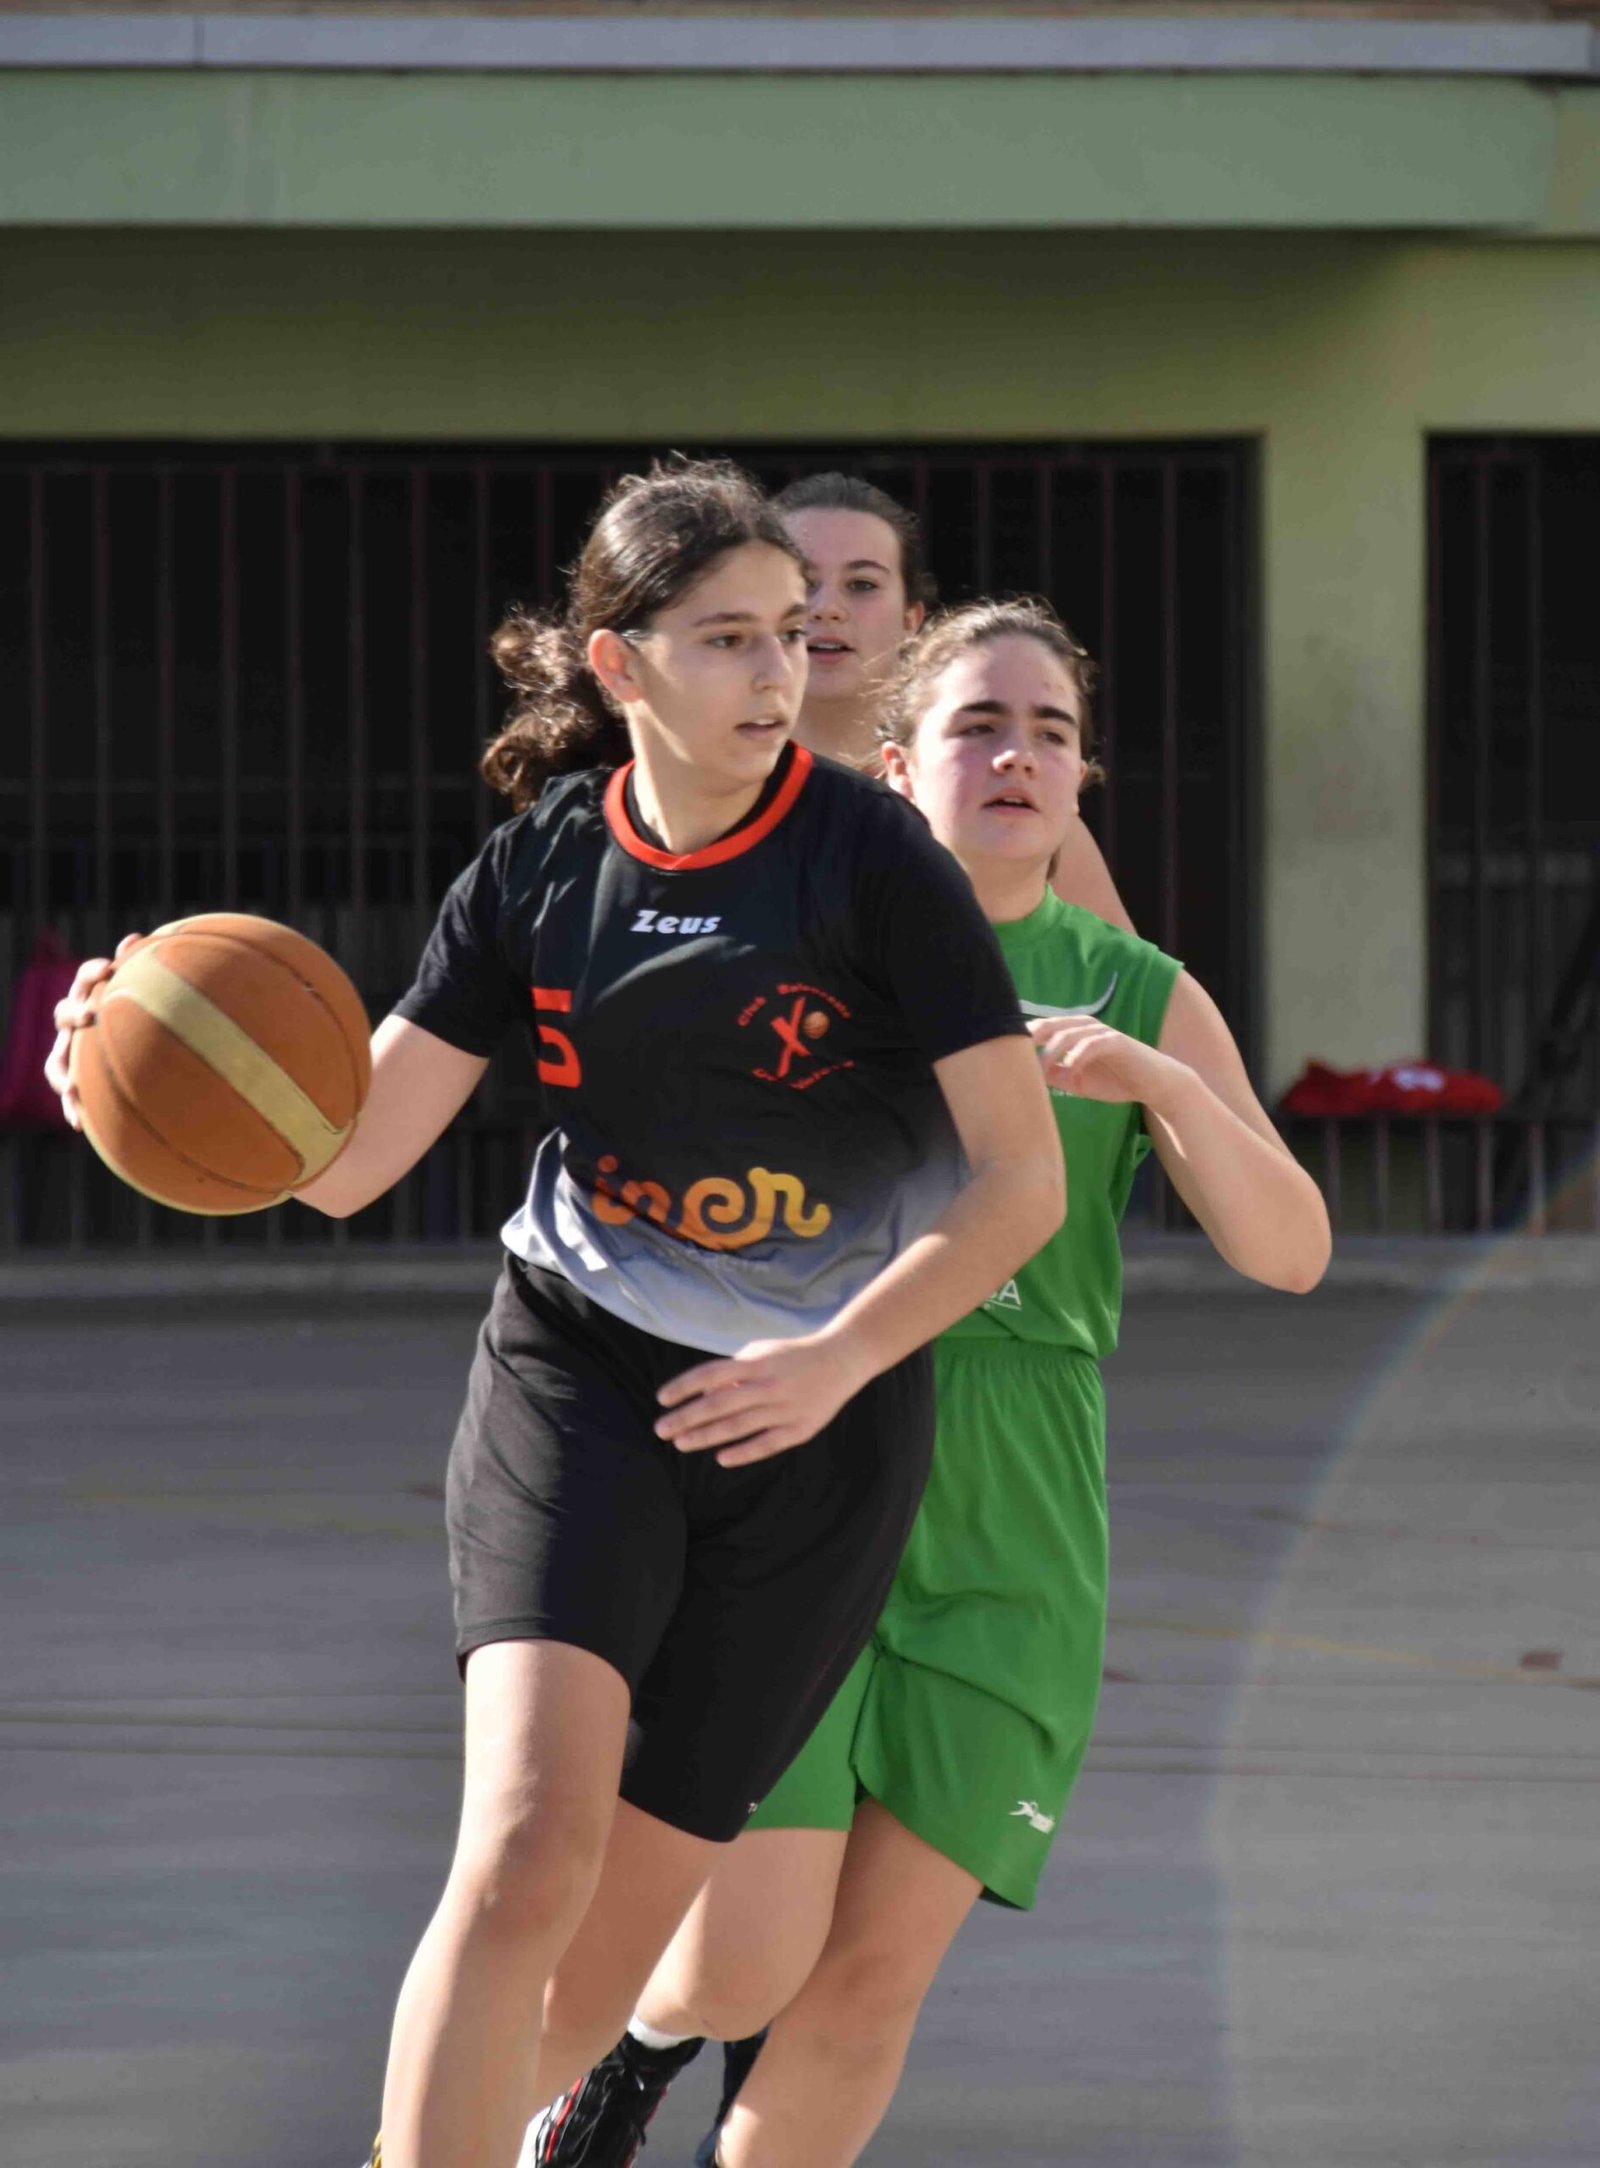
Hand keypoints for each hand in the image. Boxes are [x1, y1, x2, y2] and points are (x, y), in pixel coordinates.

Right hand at [45, 934, 145, 1129]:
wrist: (137, 1056)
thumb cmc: (143, 1019)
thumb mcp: (142, 997)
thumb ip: (139, 970)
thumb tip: (136, 938)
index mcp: (92, 999)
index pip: (84, 979)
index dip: (91, 972)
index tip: (110, 968)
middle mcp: (77, 1025)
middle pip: (63, 1013)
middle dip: (73, 1012)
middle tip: (90, 1013)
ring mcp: (74, 1053)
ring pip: (56, 1061)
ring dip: (61, 1072)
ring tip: (71, 1087)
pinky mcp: (79, 1081)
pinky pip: (70, 1097)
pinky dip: (71, 1108)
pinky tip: (79, 1124)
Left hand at [656, 1331, 873, 1467]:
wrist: (843, 1359)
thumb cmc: (793, 1356)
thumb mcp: (762, 1352)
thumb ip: (733, 1371)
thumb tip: (702, 1394)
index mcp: (756, 1363)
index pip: (710, 1374)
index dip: (683, 1387)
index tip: (661, 1399)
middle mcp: (768, 1385)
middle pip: (719, 1404)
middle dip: (686, 1418)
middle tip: (661, 1430)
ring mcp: (785, 1408)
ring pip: (738, 1427)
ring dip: (706, 1437)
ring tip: (681, 1444)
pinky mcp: (800, 1429)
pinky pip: (766, 1444)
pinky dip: (743, 1452)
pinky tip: (721, 1458)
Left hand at [1028, 1013, 1183, 1111]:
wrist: (1153, 1085)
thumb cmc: (1115, 1081)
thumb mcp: (1077, 1082)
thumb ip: (1055, 1076)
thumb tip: (1029, 1076)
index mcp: (1073, 1033)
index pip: (1042, 1029)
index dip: (1023, 1039)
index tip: (1005, 1057)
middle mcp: (1085, 1027)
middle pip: (1050, 1024)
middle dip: (1030, 1039)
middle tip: (1016, 1058)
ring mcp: (1101, 1032)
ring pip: (1068, 1033)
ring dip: (1051, 1052)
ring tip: (1042, 1071)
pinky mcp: (1117, 1042)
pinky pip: (1092, 1044)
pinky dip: (1077, 1056)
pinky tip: (1070, 1070)